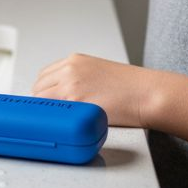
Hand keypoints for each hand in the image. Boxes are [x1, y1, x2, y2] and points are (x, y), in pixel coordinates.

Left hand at [31, 53, 158, 126]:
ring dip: (48, 113)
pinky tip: (64, 126)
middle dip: (43, 103)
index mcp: (74, 60)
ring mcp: (71, 86)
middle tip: (54, 116)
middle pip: (38, 89)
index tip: (48, 102)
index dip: (44, 91)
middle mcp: (69, 70)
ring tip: (60, 122)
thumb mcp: (99, 72)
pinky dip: (56, 120)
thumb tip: (64, 95)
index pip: (43, 76)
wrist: (149, 93)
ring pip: (42, 102)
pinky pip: (54, 114)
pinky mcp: (77, 103)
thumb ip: (78, 78)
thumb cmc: (131, 87)